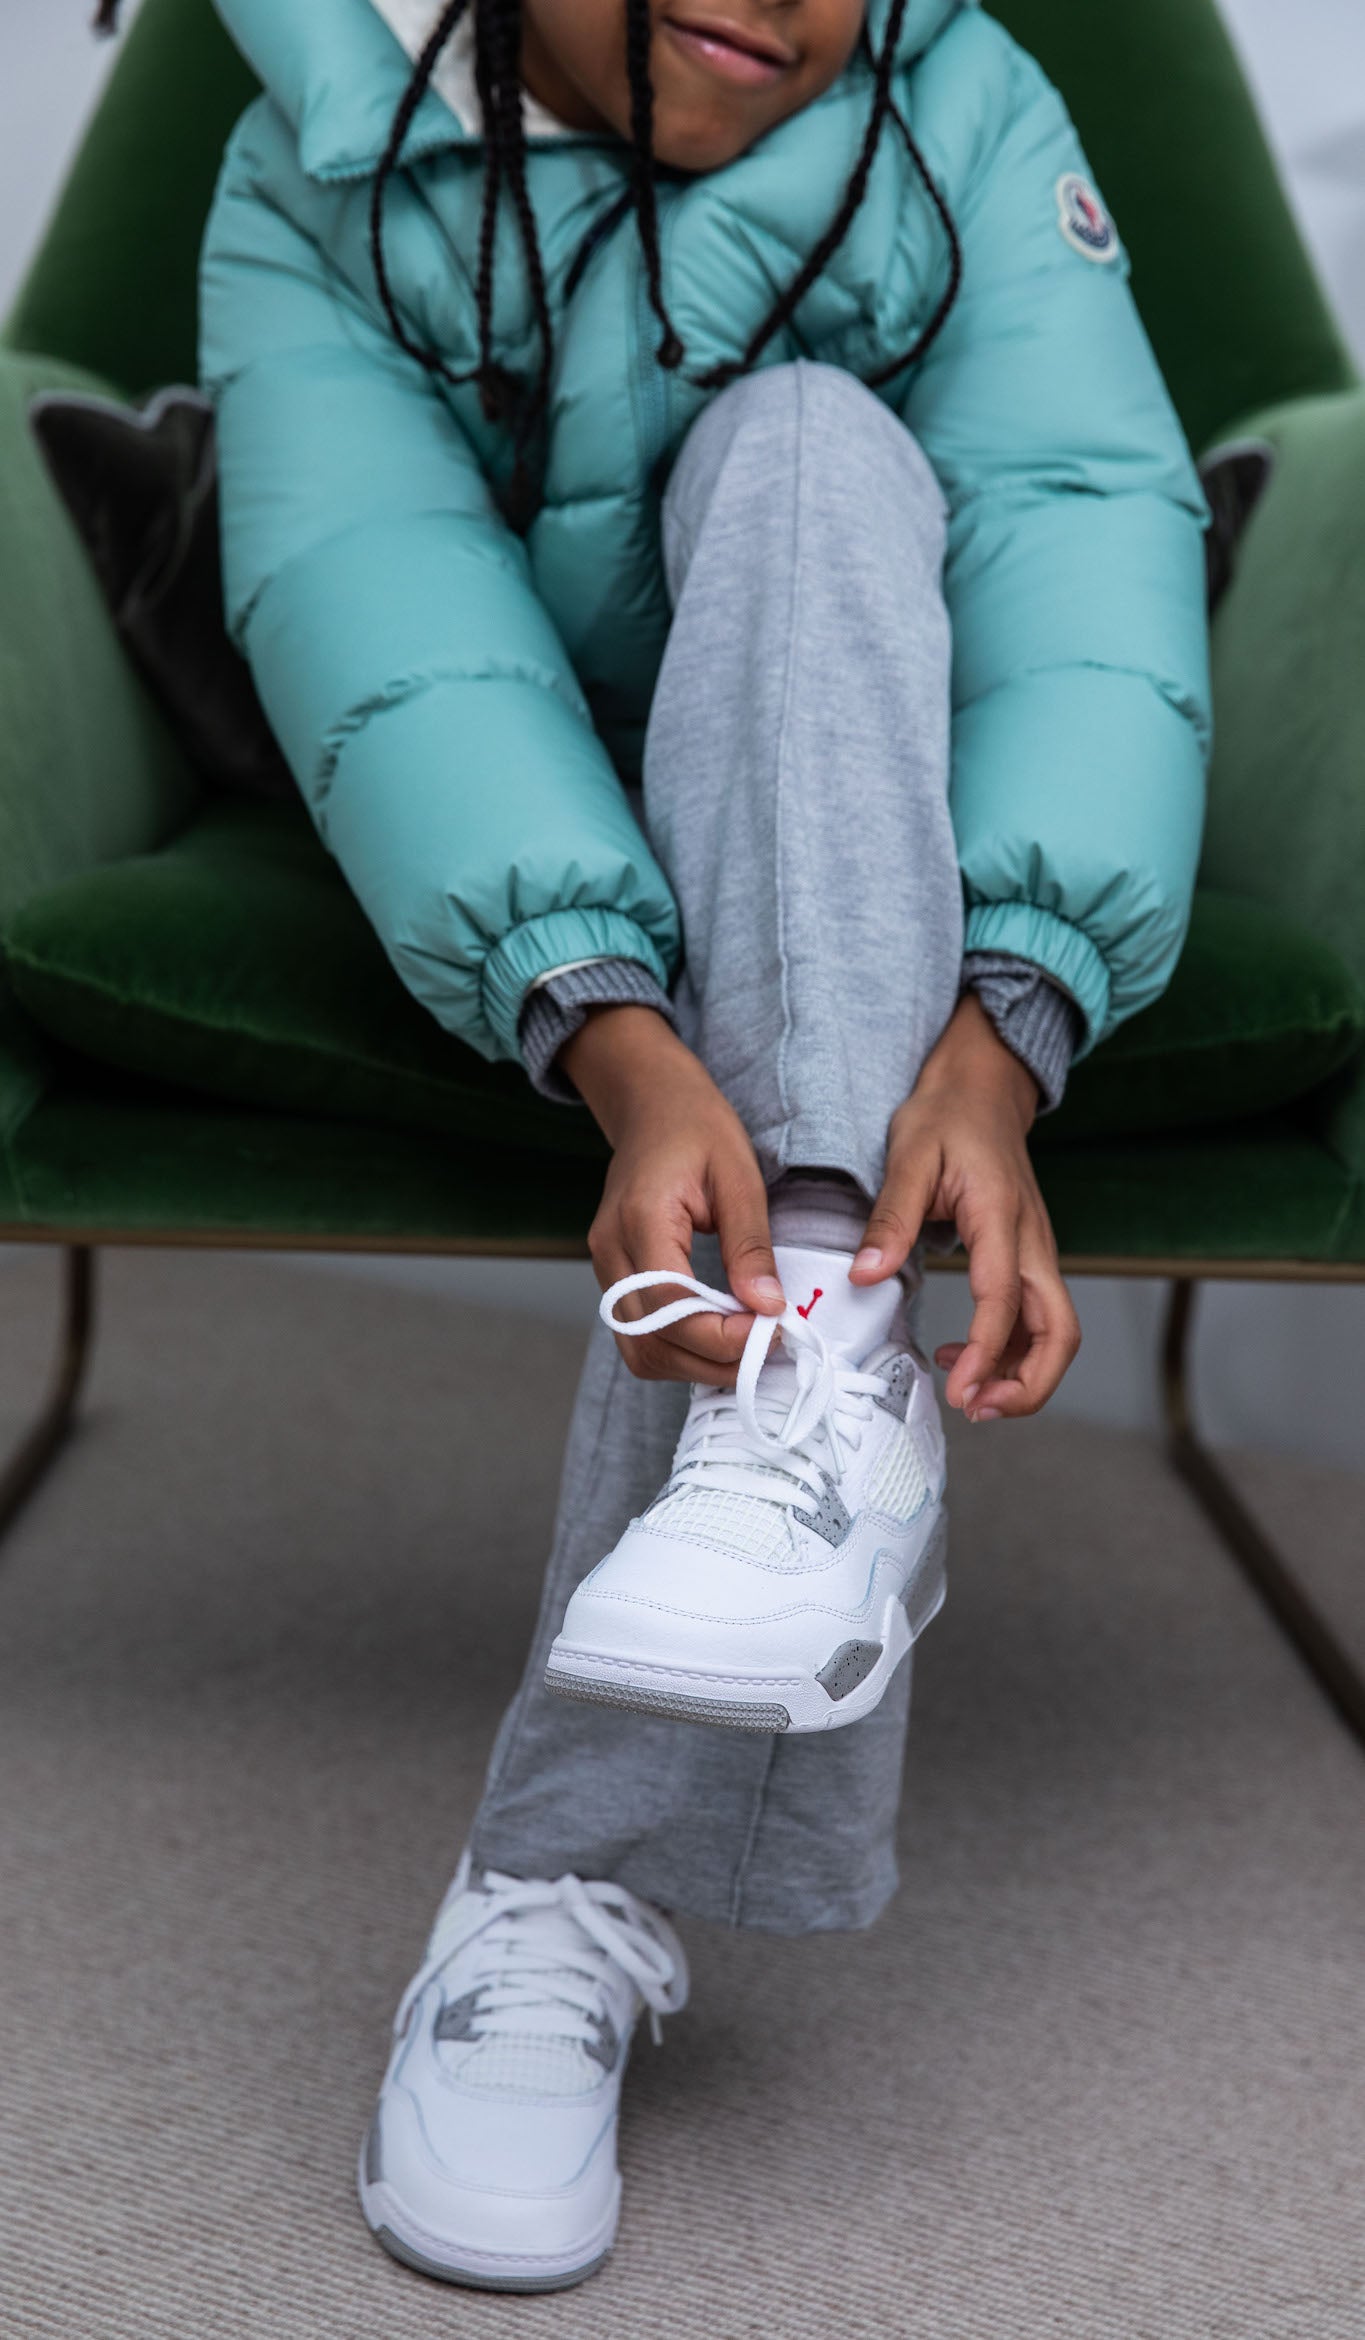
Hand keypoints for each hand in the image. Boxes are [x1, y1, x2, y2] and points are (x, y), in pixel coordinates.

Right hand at [561, 1005, 785, 1384]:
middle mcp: (610, 1250)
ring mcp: (606, 1267)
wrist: (652, 1104)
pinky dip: (680, 1350)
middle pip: (650, 1341)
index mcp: (640, 1219)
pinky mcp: (614, 1276)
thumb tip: (768, 1308)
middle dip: (712, 1360)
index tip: (774, 1332)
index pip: (671, 1306)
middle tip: (769, 1347)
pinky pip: (639, 1335)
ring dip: (695, 1365)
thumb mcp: (739, 1177)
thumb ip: (750, 1245)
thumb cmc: (696, 1128)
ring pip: (639, 1350)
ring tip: (749, 1347)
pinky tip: (721, 1336)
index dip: (721, 1335)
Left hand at [851, 994, 1079, 1419]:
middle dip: (1029, 1383)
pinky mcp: (1028, 1258)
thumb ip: (891, 1219)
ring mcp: (1037, 1252)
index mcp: (1002, 1218)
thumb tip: (866, 1274)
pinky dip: (1010, 1350)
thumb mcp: (909, 1155)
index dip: (986, 1351)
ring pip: (1054, 1331)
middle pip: (1060, 1331)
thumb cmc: (948, 1115)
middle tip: (978, 1408)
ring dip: (1023, 1374)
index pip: (1004, 1299)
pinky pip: (1035, 1318)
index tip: (961, 1389)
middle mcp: (1033, 1242)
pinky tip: (964, 1357)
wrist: (984, 1085)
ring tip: (970, 1395)